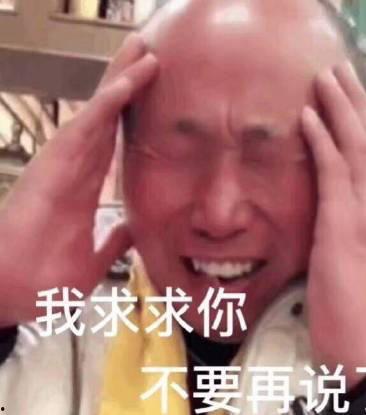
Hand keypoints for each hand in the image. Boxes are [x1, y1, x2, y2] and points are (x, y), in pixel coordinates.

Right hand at [0, 33, 157, 324]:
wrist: (13, 295)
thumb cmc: (44, 276)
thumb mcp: (93, 258)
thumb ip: (113, 240)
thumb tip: (131, 228)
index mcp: (86, 186)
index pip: (113, 142)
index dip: (131, 116)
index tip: (152, 94)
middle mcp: (75, 167)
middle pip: (106, 117)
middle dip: (126, 83)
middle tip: (148, 54)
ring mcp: (64, 163)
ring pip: (98, 112)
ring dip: (120, 80)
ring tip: (143, 50)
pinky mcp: (55, 166)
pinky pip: (85, 127)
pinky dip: (106, 103)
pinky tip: (127, 81)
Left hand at [301, 61, 365, 387]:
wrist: (364, 346)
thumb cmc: (354, 308)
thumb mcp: (353, 261)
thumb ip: (346, 229)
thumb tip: (330, 208)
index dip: (359, 125)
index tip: (345, 98)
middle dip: (354, 104)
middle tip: (339, 71)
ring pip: (356, 149)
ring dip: (340, 110)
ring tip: (327, 78)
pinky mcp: (346, 228)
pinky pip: (334, 174)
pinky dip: (322, 142)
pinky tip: (309, 117)